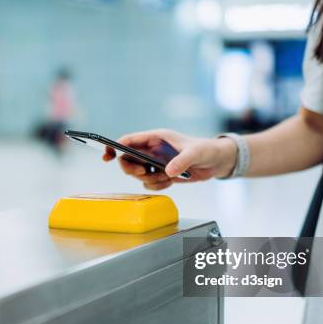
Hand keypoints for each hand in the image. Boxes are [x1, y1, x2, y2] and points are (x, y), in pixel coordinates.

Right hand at [103, 129, 236, 189]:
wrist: (216, 162)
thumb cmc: (206, 150)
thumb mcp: (196, 153)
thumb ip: (182, 161)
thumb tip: (167, 171)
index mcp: (156, 137)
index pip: (128, 140)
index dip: (114, 146)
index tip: (107, 156)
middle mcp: (152, 149)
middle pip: (127, 159)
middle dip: (132, 169)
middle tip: (144, 172)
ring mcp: (155, 162)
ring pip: (137, 173)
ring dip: (149, 179)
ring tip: (167, 177)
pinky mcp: (160, 174)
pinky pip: (149, 183)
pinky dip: (157, 185)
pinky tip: (171, 181)